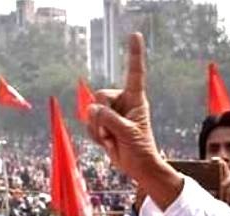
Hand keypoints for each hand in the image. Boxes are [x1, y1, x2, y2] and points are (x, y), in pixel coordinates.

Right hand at [86, 34, 181, 198]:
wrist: (137, 167)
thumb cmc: (140, 149)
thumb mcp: (128, 133)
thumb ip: (110, 119)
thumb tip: (93, 109)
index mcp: (136, 99)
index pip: (135, 73)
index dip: (134, 54)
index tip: (135, 35)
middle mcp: (122, 102)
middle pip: (101, 95)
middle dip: (103, 115)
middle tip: (115, 132)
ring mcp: (111, 113)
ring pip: (91, 111)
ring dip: (98, 129)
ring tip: (112, 139)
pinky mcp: (102, 124)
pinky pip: (88, 124)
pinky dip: (94, 135)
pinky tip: (107, 142)